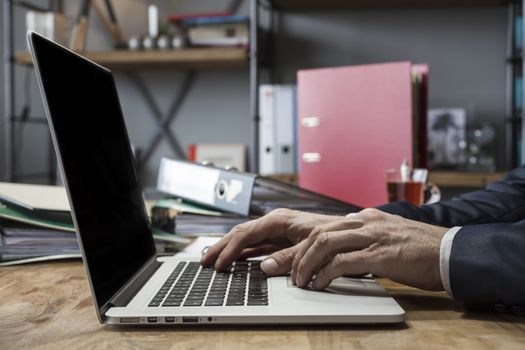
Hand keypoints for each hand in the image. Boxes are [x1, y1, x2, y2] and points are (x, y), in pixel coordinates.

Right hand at [200, 208, 347, 273]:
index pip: (246, 234)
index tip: (219, 263)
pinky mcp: (281, 238)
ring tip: (213, 260)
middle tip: (204, 260)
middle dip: (222, 246)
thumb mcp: (311, 246)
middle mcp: (275, 222)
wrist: (348, 231)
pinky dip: (244, 252)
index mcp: (279, 220)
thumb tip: (265, 267)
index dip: (230, 249)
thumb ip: (289, 257)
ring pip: (247, 239)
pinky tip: (236, 260)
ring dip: (230, 249)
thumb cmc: (333, 234)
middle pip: (241, 233)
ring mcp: (277, 230)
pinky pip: (257, 245)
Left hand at [291, 208, 448, 290]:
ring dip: (307, 264)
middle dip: (300, 255)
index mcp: (367, 217)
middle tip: (294, 274)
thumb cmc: (422, 249)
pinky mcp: (380, 254)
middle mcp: (366, 222)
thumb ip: (366, 240)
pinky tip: (320, 284)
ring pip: (325, 244)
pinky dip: (325, 273)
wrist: (452, 252)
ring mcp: (373, 236)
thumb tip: (343, 254)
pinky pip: (342, 262)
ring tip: (302, 281)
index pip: (326, 227)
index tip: (297, 261)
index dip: (306, 245)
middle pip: (319, 233)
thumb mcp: (388, 237)